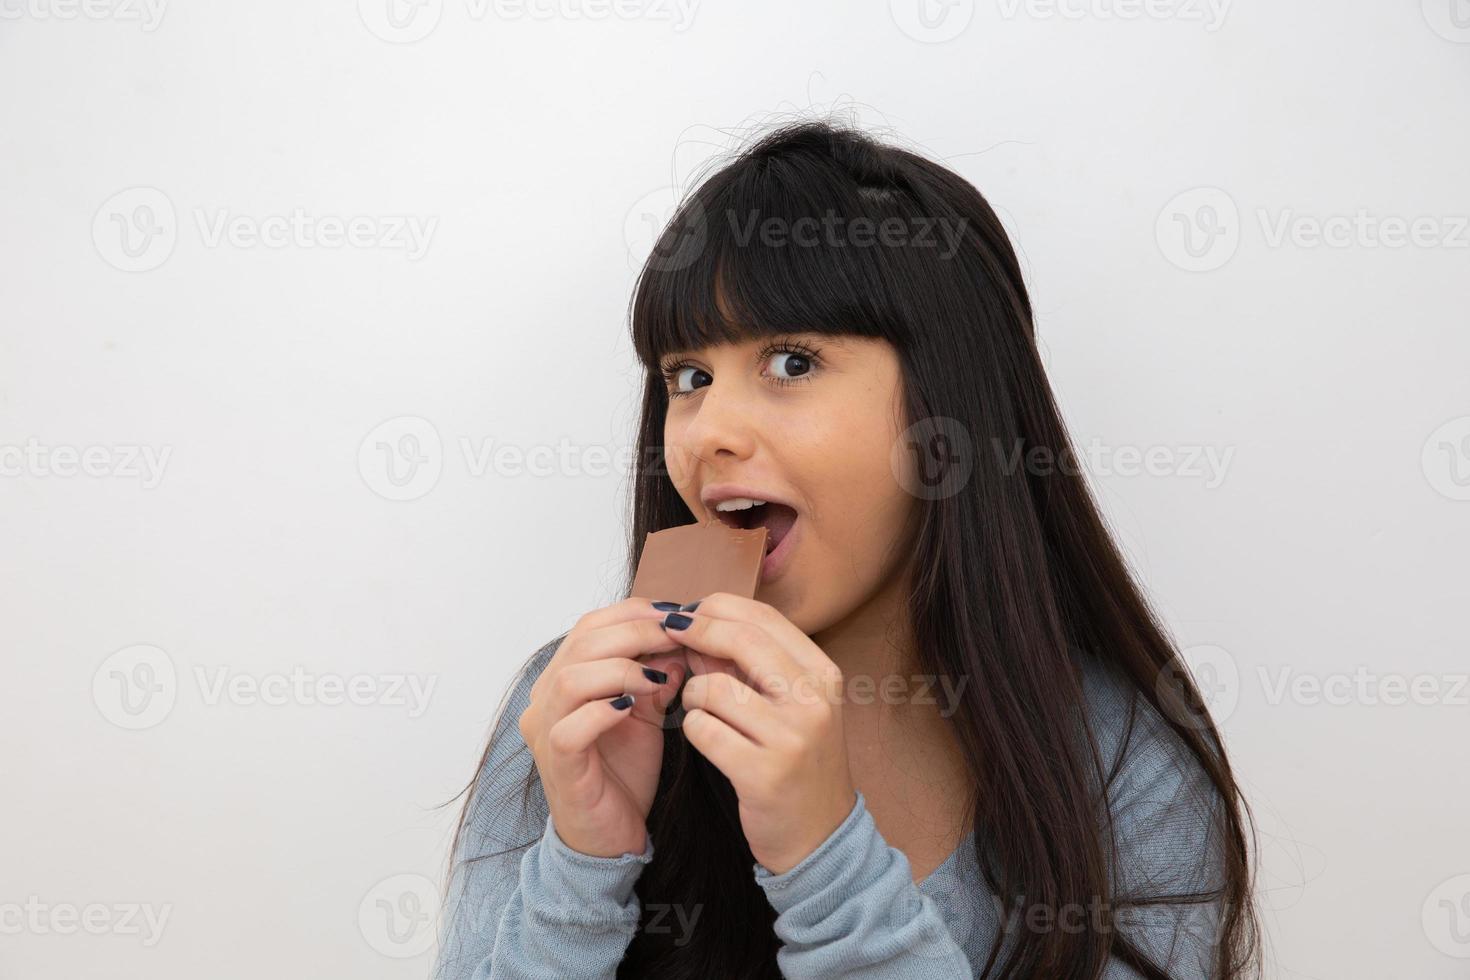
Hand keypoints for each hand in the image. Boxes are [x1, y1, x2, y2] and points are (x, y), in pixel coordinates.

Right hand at [518, 597, 689, 857]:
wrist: (610, 836)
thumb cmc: (622, 772)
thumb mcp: (645, 714)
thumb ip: (655, 677)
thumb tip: (680, 644)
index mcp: (562, 678)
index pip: (589, 625)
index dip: (633, 613)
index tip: (676, 615)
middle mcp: (544, 699)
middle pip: (581, 643)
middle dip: (635, 632)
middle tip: (677, 636)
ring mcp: (544, 731)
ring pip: (571, 678)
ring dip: (622, 668)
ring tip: (659, 676)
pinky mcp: (557, 763)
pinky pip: (570, 727)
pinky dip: (604, 710)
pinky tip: (633, 708)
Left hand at [662, 592, 856, 874]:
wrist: (821, 837)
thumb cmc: (798, 761)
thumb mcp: (790, 705)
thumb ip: (750, 664)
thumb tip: (696, 626)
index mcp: (822, 674)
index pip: (763, 618)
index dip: (717, 607)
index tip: (688, 612)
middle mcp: (813, 701)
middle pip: (740, 640)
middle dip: (696, 632)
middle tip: (669, 635)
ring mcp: (791, 738)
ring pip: (713, 688)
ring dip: (694, 695)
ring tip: (702, 711)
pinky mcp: (763, 774)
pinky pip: (702, 730)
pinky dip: (693, 730)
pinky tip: (706, 739)